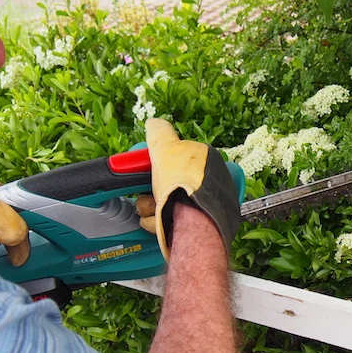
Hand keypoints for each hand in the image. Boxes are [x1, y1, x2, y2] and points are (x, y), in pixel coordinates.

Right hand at [145, 119, 241, 258]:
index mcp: (205, 164)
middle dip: (149, 187)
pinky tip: (158, 222)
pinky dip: (155, 222)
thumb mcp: (167, 149)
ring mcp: (198, 208)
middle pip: (165, 182)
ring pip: (161, 203)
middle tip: (147, 192)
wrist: (193, 225)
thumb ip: (160, 133)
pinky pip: (164, 222)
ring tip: (153, 209)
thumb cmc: (184, 186)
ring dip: (149, 206)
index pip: (175, 158)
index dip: (157, 162)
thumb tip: (154, 124)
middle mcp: (204, 186)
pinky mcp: (190, 228)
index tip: (146, 167)